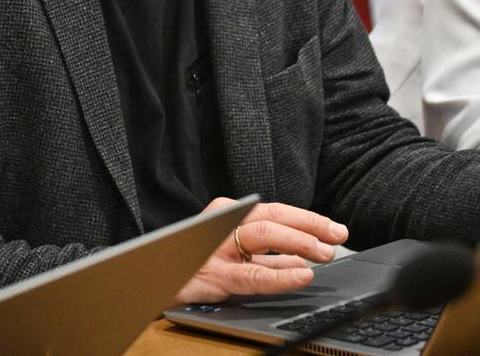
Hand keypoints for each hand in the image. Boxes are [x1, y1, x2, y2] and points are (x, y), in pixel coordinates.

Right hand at [174, 197, 348, 303]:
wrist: (151, 278)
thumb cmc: (194, 264)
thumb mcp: (233, 254)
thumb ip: (265, 255)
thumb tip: (304, 256)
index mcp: (229, 214)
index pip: (275, 210)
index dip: (307, 218)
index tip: (334, 227)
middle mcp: (222, 223)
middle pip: (272, 217)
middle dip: (309, 225)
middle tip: (337, 236)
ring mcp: (216, 248)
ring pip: (264, 237)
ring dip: (299, 243)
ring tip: (324, 252)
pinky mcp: (213, 275)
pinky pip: (253, 274)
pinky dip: (281, 274)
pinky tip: (301, 275)